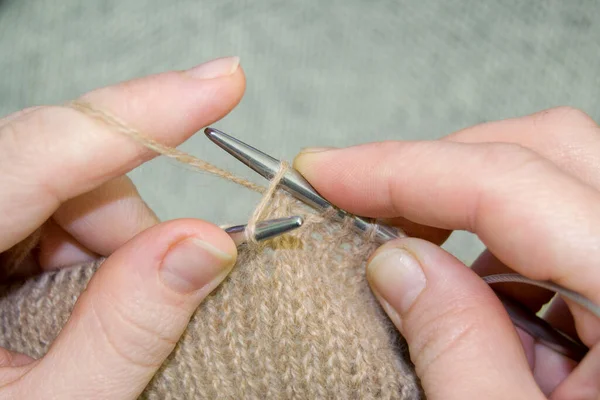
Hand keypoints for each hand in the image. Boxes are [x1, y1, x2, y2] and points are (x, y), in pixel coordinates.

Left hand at [0, 57, 243, 397]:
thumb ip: (126, 331)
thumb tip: (207, 244)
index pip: (38, 152)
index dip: (140, 115)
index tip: (222, 83)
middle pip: (60, 168)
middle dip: (129, 222)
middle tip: (164, 286)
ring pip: (66, 185)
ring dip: (111, 241)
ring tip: (106, 313)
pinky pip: (53, 208)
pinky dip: (89, 246)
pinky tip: (83, 297)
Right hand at [294, 107, 599, 398]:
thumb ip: (456, 346)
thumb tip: (396, 265)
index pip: (511, 184)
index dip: (403, 169)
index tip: (326, 173)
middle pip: (547, 147)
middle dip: (440, 166)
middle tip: (365, 200)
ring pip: (554, 178)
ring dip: (470, 208)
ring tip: (413, 262)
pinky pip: (565, 226)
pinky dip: (501, 246)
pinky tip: (468, 293)